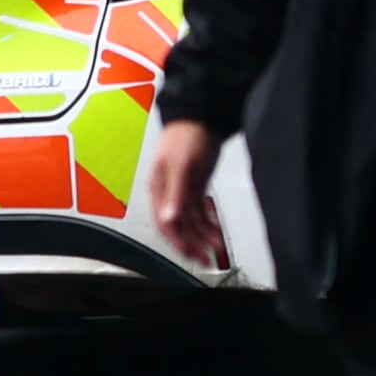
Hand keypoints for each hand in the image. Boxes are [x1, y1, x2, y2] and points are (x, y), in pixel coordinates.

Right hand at [141, 117, 231, 274]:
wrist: (201, 114)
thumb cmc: (186, 134)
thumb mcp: (181, 165)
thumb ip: (175, 194)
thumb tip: (169, 219)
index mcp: (159, 189)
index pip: (166, 224)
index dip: (179, 242)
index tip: (193, 255)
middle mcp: (168, 193)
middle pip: (178, 226)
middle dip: (191, 245)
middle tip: (206, 260)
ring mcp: (182, 189)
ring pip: (190, 220)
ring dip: (202, 236)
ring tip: (216, 250)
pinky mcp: (194, 185)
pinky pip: (198, 211)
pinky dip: (207, 223)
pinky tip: (215, 232)